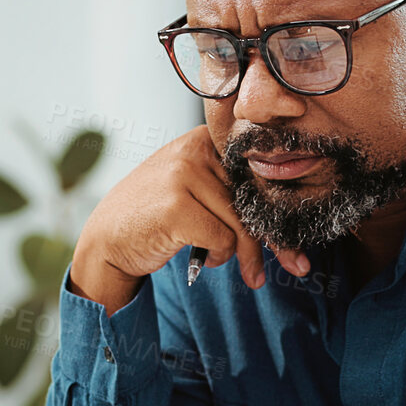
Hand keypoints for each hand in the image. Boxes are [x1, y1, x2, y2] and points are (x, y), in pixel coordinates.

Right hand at [69, 128, 309, 313]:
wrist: (107, 242)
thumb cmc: (158, 219)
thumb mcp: (196, 190)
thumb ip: (233, 189)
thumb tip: (289, 213)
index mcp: (205, 139)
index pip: (258, 172)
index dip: (281, 206)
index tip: (299, 239)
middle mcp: (195, 148)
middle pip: (255, 197)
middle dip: (276, 239)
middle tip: (296, 266)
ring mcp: (183, 174)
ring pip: (242, 223)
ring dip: (240, 254)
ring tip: (223, 262)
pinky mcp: (176, 205)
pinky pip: (223, 239)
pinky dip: (216, 255)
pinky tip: (200, 256)